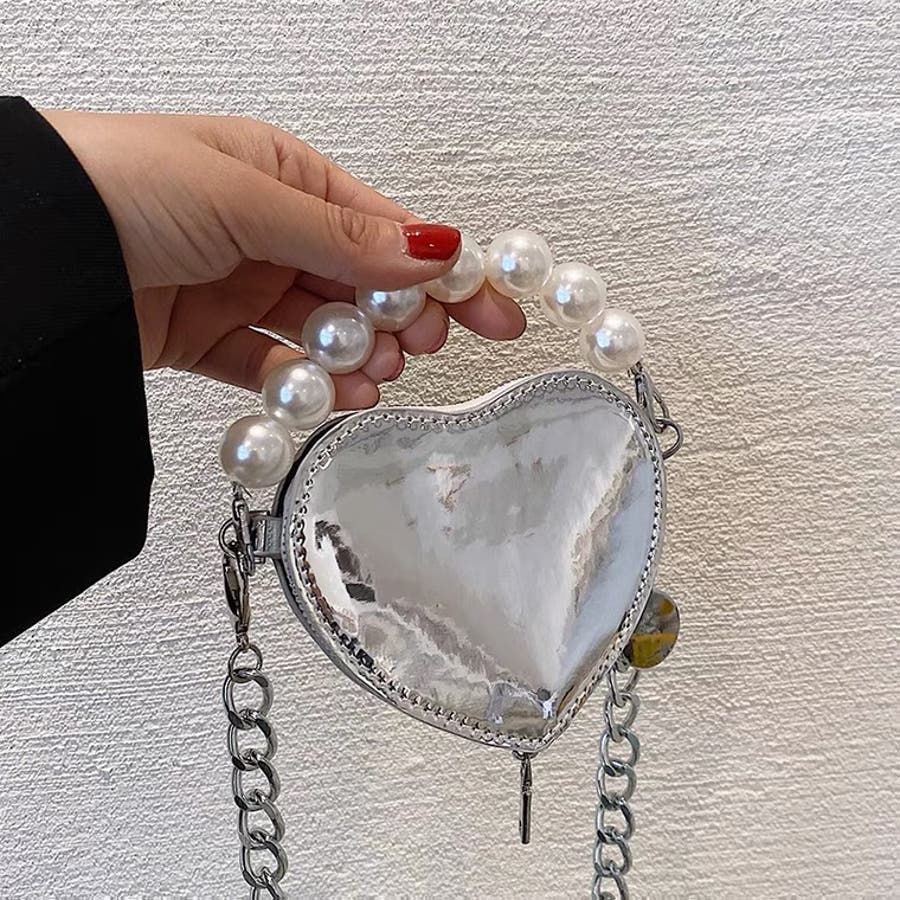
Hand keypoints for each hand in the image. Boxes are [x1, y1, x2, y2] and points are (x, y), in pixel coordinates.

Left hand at [41, 110, 525, 407]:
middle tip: (423, 345)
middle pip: (360, 286)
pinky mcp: (207, 338)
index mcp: (284, 176)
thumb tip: (432, 248)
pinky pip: (274, 367)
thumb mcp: (247, 197)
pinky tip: (339, 397)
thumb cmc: (119, 184)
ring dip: (357, 358)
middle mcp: (267, 230)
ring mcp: (238, 286)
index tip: (490, 309)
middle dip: (400, 319)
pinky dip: (308, 386)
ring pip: (322, 332)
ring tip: (378, 374)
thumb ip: (344, 237)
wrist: (24, 251)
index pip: (385, 229)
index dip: (443, 271)